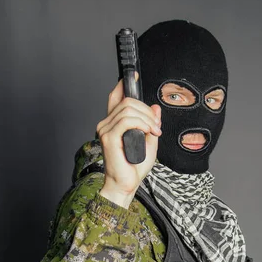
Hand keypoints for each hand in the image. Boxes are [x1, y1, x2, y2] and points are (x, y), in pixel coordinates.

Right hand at [96, 72, 161, 200]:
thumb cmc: (134, 168)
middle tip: (156, 126)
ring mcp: (105, 129)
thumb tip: (155, 108)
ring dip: (147, 118)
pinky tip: (149, 132)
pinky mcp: (108, 136)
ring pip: (128, 109)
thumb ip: (151, 124)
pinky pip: (127, 120)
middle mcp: (106, 124)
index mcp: (113, 124)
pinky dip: (142, 123)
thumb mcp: (149, 141)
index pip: (115, 97)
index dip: (123, 85)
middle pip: (127, 101)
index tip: (134, 76)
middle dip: (146, 110)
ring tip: (154, 131)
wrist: (126, 184)